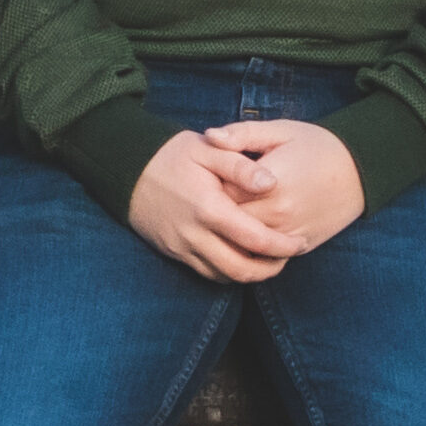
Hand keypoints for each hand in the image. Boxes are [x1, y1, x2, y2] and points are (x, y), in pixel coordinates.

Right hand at [121, 133, 293, 283]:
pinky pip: (206, 272)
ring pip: (224, 276)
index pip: (256, 239)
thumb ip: (241, 166)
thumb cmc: (171, 155)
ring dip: (250, 274)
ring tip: (270, 259)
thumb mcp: (208, 149)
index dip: (283, 246)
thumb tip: (271, 182)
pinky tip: (242, 257)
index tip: (300, 242)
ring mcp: (182, 247)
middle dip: (271, 268)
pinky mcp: (173, 252)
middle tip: (288, 256)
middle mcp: (195, 235)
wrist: (125, 169)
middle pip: (242, 269)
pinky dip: (228, 271)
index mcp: (209, 208)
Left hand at [202, 118, 368, 258]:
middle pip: (229, 221)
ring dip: (229, 232)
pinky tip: (241, 230)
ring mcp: (289, 234)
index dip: (207, 185)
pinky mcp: (299, 246)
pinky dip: (249, 246)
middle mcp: (279, 213)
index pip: (221, 192)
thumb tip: (209, 136)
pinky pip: (264, 255)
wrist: (361, 171)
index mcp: (271, 182)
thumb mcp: (281, 131)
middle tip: (207, 196)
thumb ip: (242, 134)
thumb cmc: (317, 146)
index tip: (204, 176)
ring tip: (221, 214)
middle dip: (215, 210)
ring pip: (243, 243)